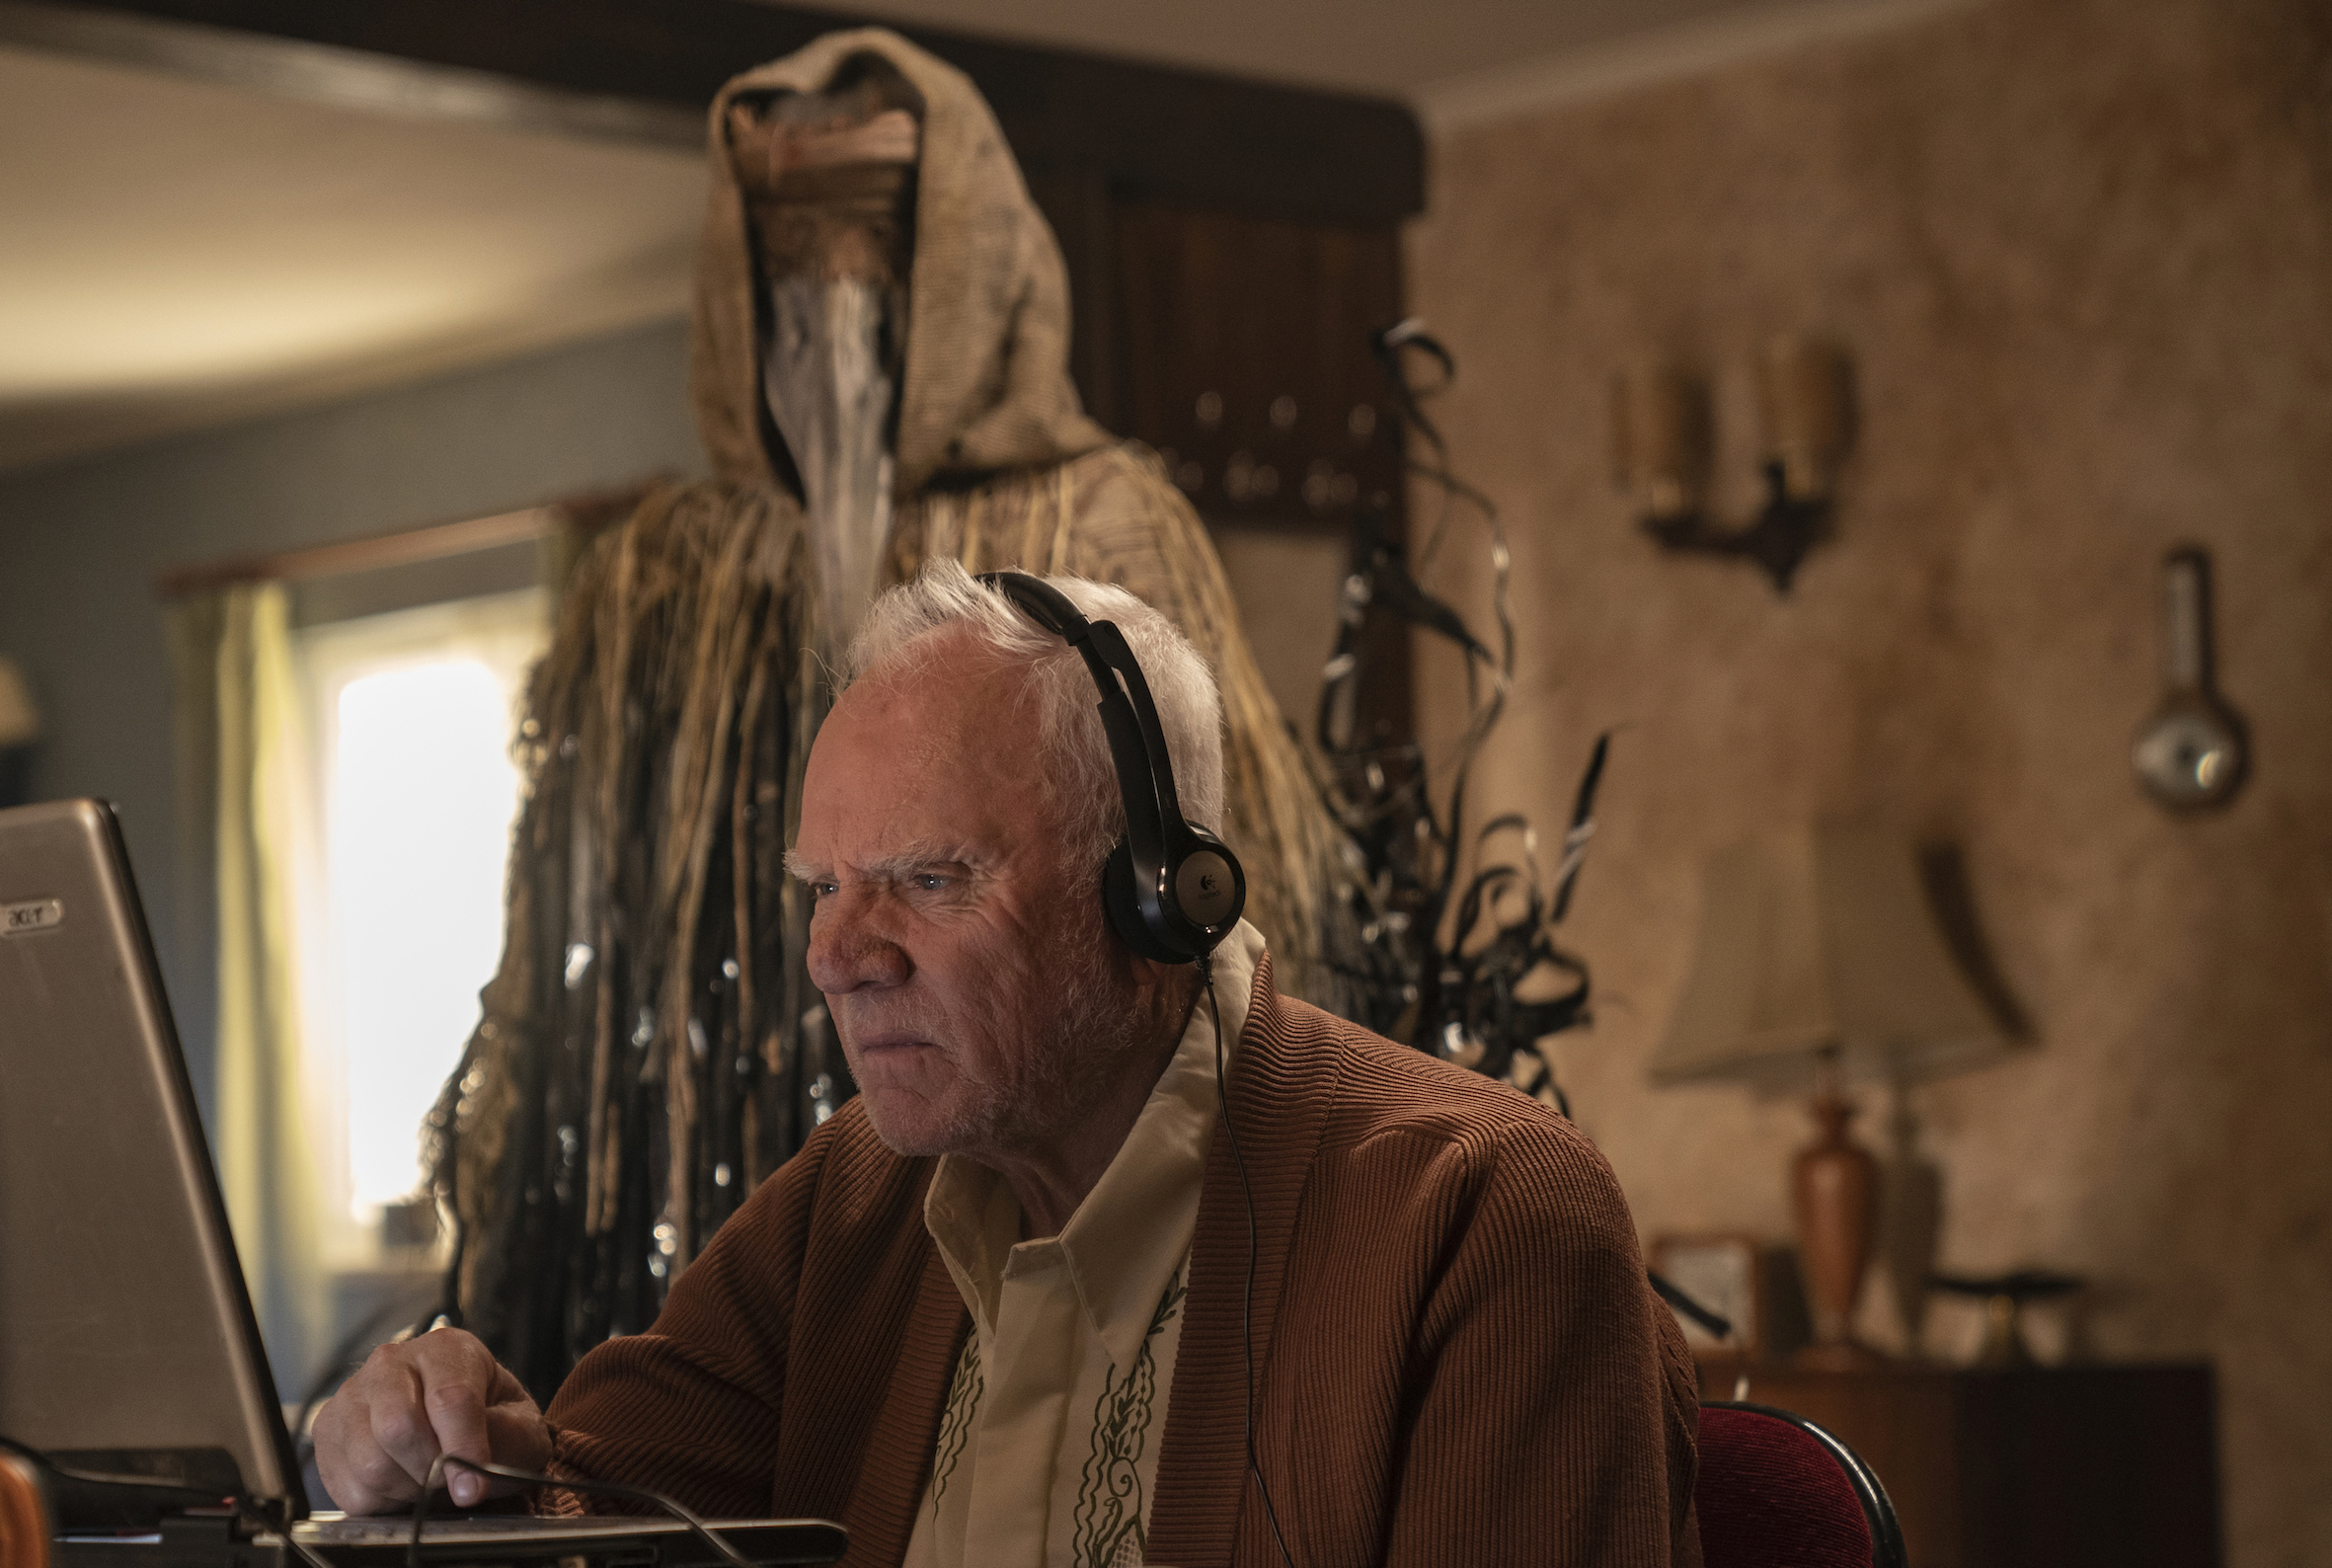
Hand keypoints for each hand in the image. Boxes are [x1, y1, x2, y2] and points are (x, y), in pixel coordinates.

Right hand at [313, 1327, 551, 1515]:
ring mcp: (352, 1396)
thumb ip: (505, 1440)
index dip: (463, 1449)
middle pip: (398, 1427)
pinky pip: (349, 1488)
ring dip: (406, 1487)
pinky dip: (381, 1501)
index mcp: (446, 1349)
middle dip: (430, 1469)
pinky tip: (399, 1479)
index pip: (449, 1398)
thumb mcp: (520, 1427)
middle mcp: (391, 1363)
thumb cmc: (492, 1423)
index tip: (473, 1487)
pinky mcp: (326, 1432)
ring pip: (370, 1463)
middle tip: (448, 1478)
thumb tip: (469, 1474)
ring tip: (425, 1474)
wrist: (457, 1428)